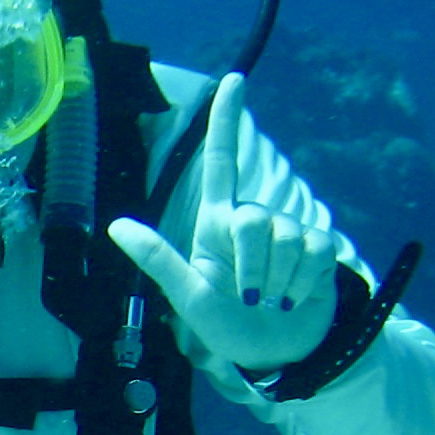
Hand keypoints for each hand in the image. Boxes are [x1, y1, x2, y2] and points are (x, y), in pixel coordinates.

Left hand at [107, 73, 338, 376]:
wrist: (280, 355)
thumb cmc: (228, 330)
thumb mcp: (189, 298)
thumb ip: (158, 261)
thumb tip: (115, 225)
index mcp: (218, 225)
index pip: (222, 161)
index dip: (227, 120)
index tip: (234, 80)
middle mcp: (253, 221)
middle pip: (254, 217)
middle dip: (251, 265)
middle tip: (250, 298)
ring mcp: (288, 232)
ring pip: (285, 234)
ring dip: (278, 280)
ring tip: (272, 302)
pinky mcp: (319, 248)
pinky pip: (315, 249)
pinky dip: (304, 282)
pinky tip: (297, 298)